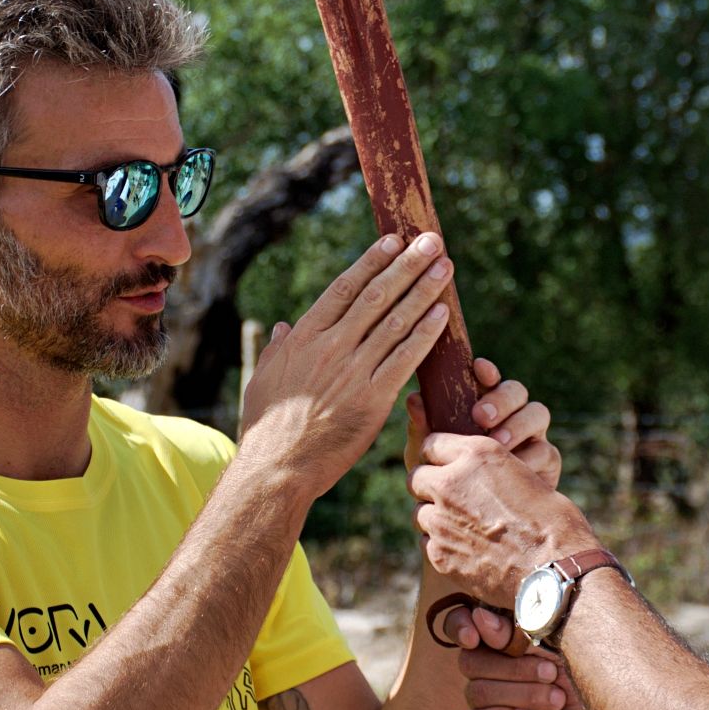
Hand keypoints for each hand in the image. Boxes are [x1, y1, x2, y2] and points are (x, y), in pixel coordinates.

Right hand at [240, 233, 453, 499]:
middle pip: (376, 295)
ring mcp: (353, 371)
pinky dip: (425, 335)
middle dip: (407, 265)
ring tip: (444, 268)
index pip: (345, 288)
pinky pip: (405, 360)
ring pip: (395, 321)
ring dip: (423, 291)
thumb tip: (286, 327)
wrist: (277, 469)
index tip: (393, 241)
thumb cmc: (267, 429)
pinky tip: (442, 316)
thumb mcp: (263, 380)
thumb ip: (279, 349)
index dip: (372, 262)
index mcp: (304, 337)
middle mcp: (331, 347)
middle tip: (432, 241)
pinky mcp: (373, 399)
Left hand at [404, 357, 559, 485]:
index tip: (477, 370)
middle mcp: (510, 420)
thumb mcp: (431, 460)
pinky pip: (546, 452)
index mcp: (484, 412)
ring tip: (499, 445)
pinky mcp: (546, 465)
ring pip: (537, 413)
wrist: (481, 531)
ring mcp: (532, 440)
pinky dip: (529, 461)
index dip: (486, 374)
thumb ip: (425, 431)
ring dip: (518, 425)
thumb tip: (414, 399)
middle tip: (481, 417)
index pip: (490, 383)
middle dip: (500, 399)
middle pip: (517, 392)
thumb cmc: (451, 489)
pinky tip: (511, 475)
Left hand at [409, 433, 600, 606]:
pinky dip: (442, 544)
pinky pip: (428, 542)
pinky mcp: (439, 553)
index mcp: (476, 454)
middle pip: (416, 478)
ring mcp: (441, 520)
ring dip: (435, 516)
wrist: (555, 567)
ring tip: (464, 526)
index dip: (439, 456)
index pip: (431, 444)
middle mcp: (451, 482)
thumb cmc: (550, 519)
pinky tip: (467, 549)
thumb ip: (485, 468)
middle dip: (430, 486)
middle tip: (451, 498)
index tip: (446, 466)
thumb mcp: (521, 472)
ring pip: (420, 512)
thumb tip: (468, 473)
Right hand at [447, 606, 621, 709]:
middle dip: (511, 667)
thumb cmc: (598, 668)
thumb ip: (519, 624)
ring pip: (475, 693)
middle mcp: (496, 667)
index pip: (461, 624)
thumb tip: (479, 616)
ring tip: (557, 699)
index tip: (477, 635)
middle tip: (551, 671)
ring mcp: (497, 702)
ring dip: (518, 693)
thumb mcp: (563, 638)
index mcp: (507, 636)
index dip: (461, 626)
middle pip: (469, 661)